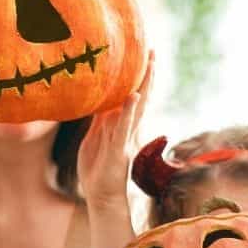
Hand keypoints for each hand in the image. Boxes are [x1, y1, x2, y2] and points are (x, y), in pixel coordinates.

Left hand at [78, 51, 153, 206]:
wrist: (101, 196)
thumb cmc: (97, 169)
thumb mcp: (94, 138)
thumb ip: (99, 120)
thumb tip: (99, 100)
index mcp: (121, 125)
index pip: (132, 96)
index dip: (137, 78)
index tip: (142, 56)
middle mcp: (129, 129)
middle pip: (141, 96)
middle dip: (147, 75)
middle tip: (152, 52)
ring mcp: (126, 138)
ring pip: (138, 108)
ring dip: (144, 86)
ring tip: (151, 65)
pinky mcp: (120, 150)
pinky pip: (124, 127)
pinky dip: (129, 111)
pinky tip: (132, 96)